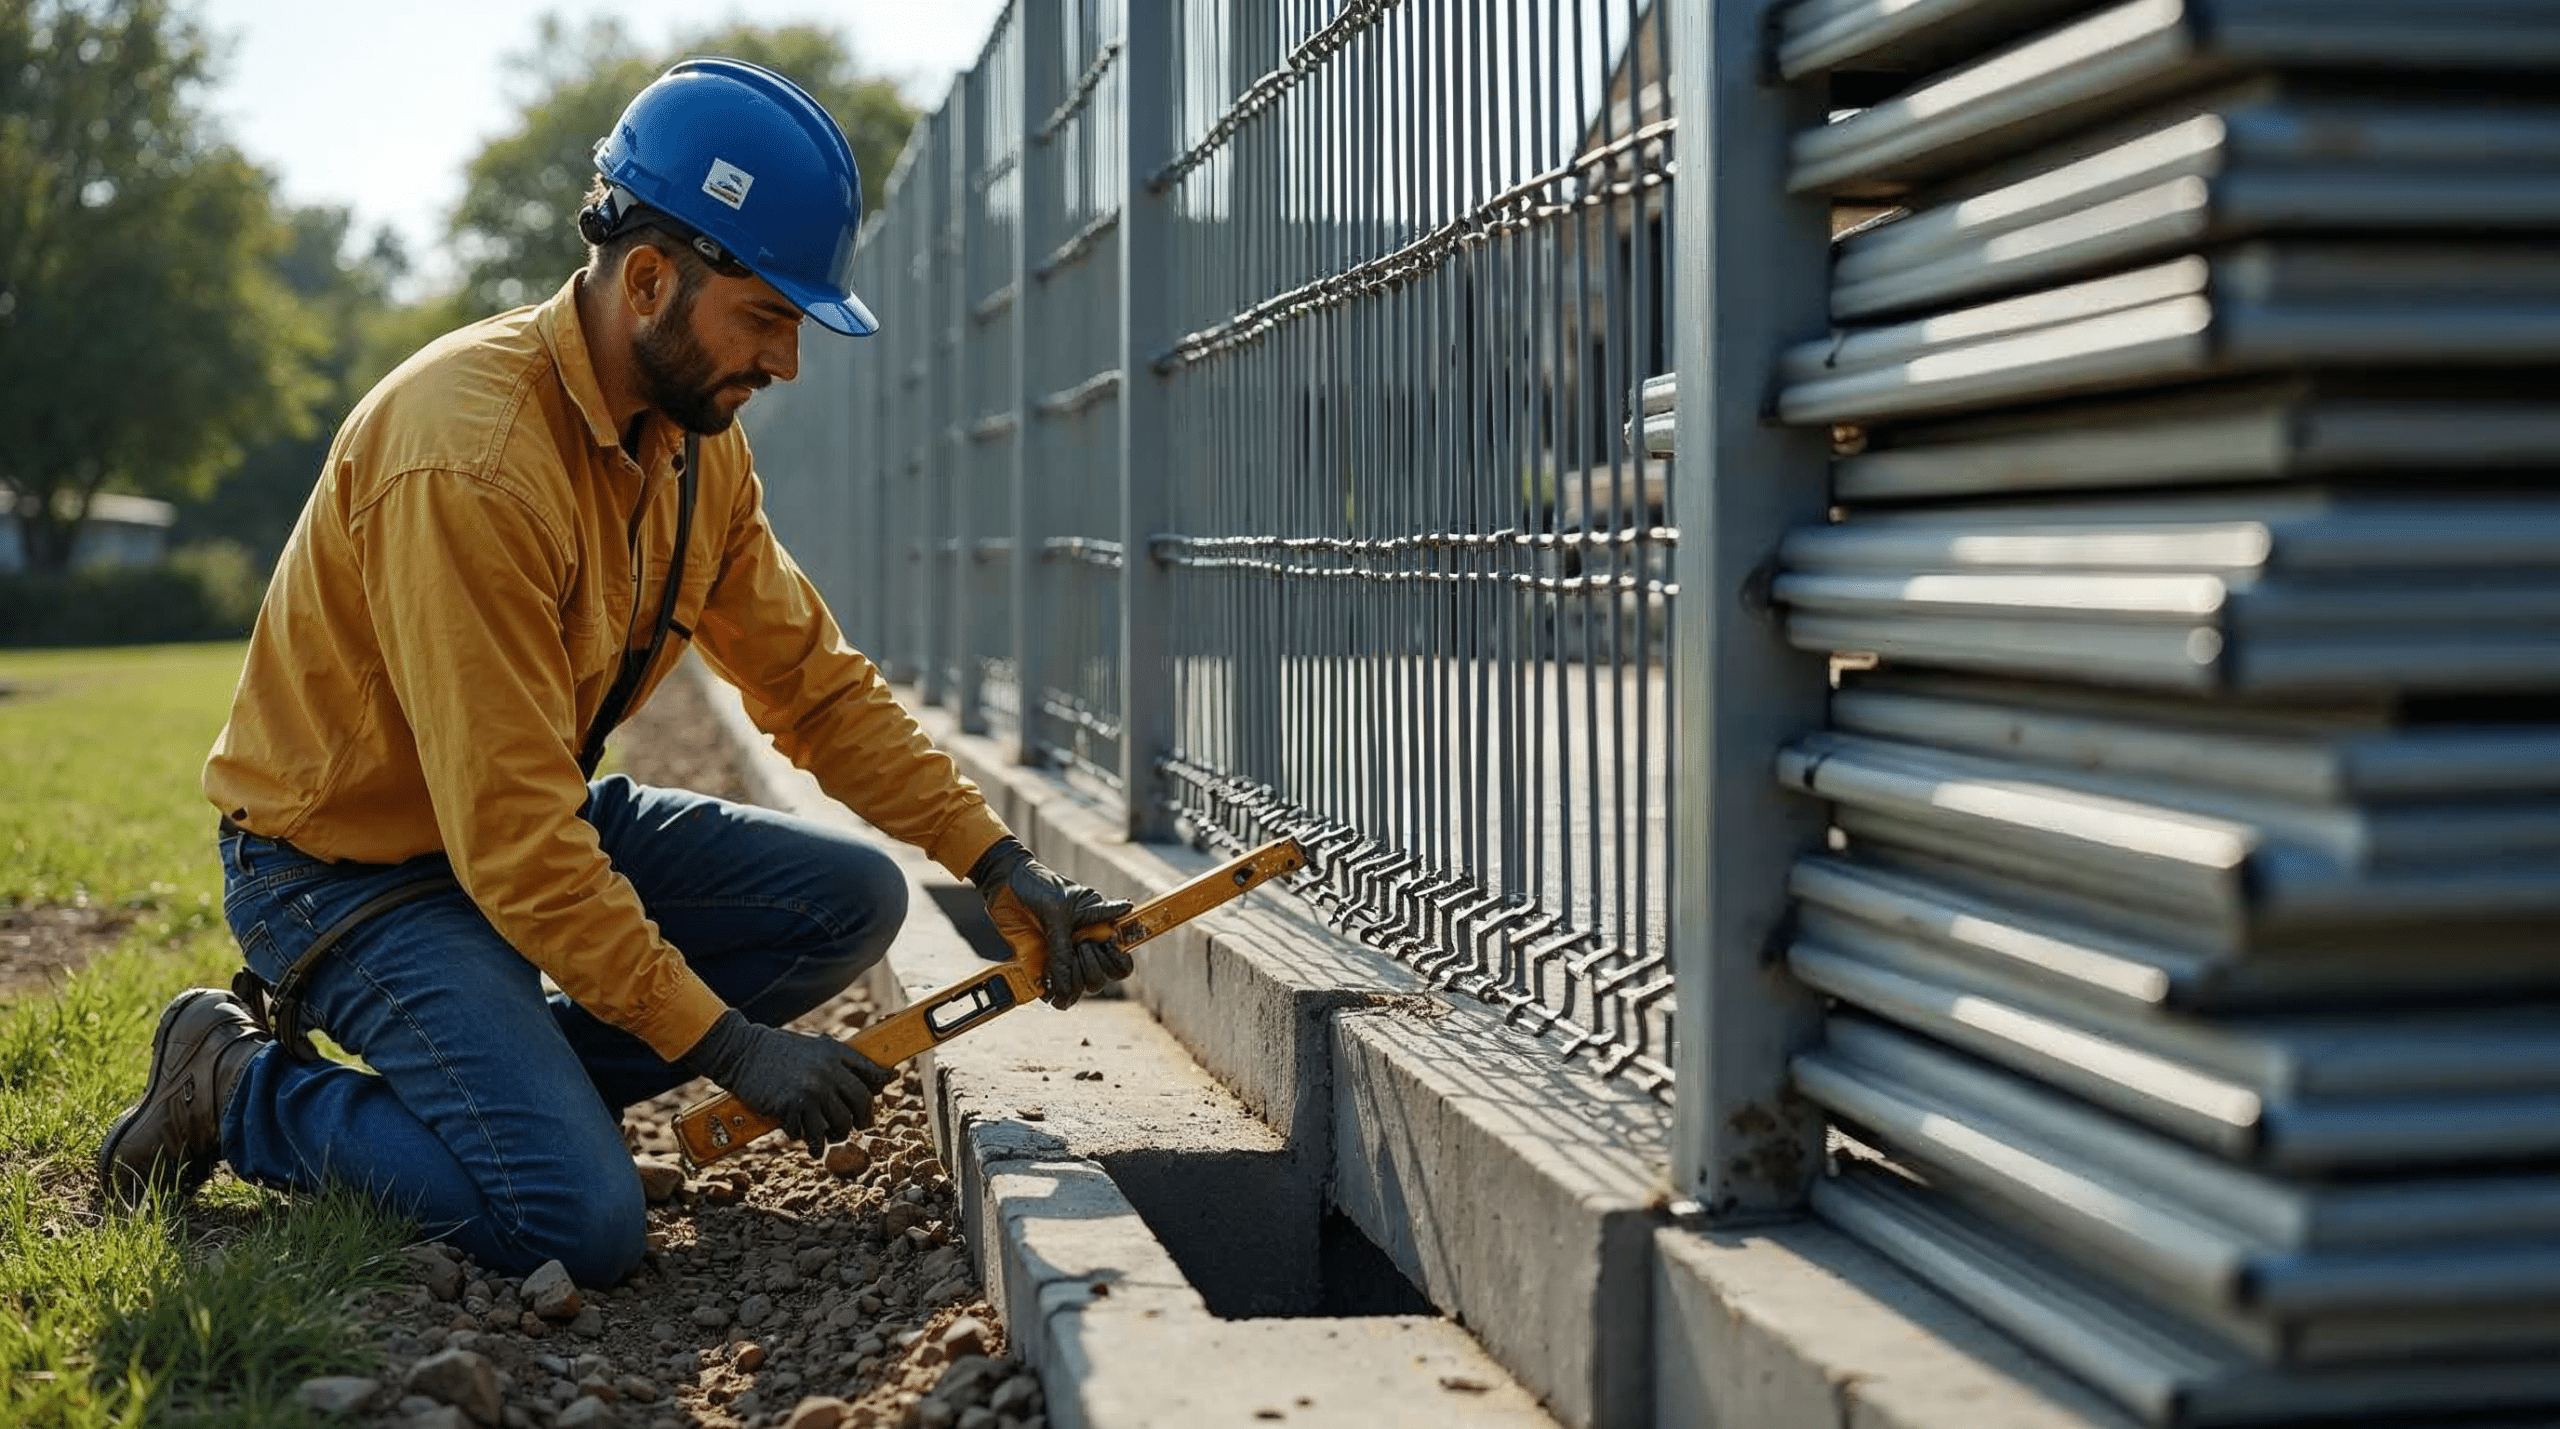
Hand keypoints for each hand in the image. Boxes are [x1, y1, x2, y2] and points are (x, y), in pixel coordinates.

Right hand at [679, 1009, 892, 1155]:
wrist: (742, 1051)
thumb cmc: (780, 1048)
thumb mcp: (817, 1044)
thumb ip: (844, 1059)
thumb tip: (883, 1075)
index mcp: (836, 1054)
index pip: (871, 1078)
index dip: (875, 1096)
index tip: (870, 1109)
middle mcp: (828, 1072)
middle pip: (860, 1106)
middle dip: (858, 1121)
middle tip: (850, 1128)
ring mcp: (810, 1091)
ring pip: (838, 1125)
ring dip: (834, 1136)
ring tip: (827, 1137)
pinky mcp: (790, 1107)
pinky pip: (808, 1133)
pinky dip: (806, 1139)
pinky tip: (800, 1135)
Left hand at [967, 837, 1135, 1008]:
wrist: (1005, 883)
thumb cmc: (1038, 887)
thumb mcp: (1057, 913)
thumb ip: (1064, 946)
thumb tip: (1071, 979)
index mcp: (1098, 927)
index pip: (1120, 955)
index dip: (1119, 960)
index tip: (1108, 950)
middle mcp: (1084, 946)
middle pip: (1102, 976)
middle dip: (1093, 969)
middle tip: (1080, 947)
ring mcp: (1064, 957)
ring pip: (1081, 987)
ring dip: (1073, 983)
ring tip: (1058, 967)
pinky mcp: (1043, 966)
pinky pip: (1056, 991)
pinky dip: (1055, 995)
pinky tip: (1047, 988)